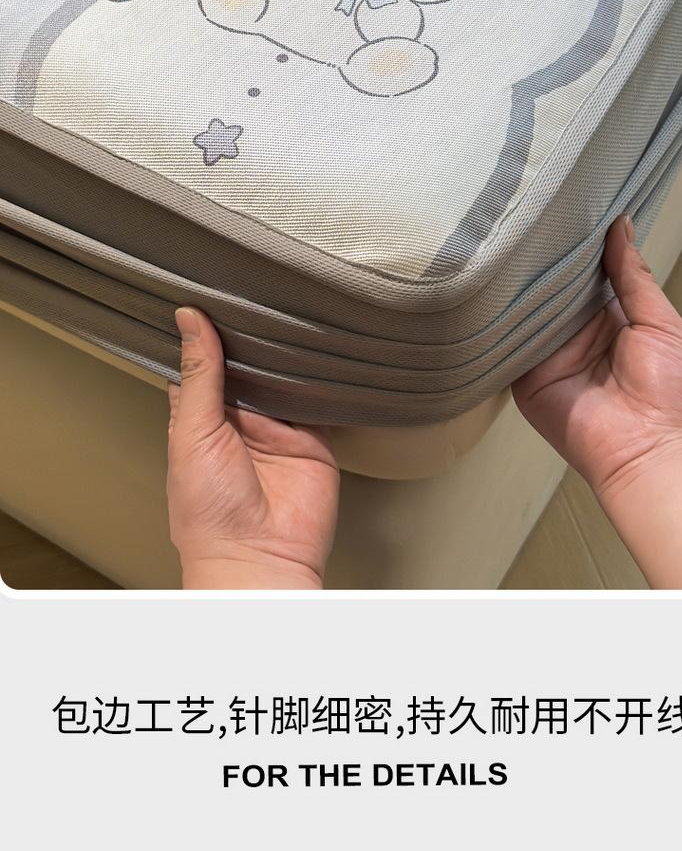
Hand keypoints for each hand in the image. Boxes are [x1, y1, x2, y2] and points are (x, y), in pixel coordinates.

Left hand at [167, 308, 338, 589]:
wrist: (257, 559)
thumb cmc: (208, 515)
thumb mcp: (192, 433)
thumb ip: (199, 376)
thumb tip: (189, 321)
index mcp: (200, 419)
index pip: (204, 364)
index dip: (206, 332)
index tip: (212, 292)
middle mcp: (239, 421)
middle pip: (248, 365)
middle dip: (252, 337)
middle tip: (257, 291)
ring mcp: (277, 429)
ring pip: (284, 377)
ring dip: (286, 353)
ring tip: (289, 310)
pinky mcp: (313, 438)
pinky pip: (320, 399)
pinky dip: (322, 378)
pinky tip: (321, 350)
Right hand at [512, 216, 681, 498]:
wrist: (651, 452)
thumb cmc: (672, 394)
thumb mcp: (661, 322)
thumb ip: (634, 276)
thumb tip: (620, 226)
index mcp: (611, 320)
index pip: (585, 274)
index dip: (577, 247)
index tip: (565, 210)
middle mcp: (576, 335)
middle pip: (552, 289)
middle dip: (545, 261)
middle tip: (531, 219)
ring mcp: (548, 356)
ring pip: (527, 310)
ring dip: (522, 286)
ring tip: (510, 243)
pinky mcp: (525, 377)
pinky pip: (508, 343)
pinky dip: (503, 321)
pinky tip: (497, 289)